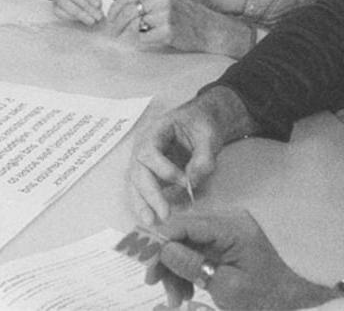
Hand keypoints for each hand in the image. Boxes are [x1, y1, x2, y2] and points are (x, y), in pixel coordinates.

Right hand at [51, 0, 119, 25]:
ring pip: (62, 0)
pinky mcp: (55, 0)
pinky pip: (57, 9)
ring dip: (78, 12)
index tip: (98, 4)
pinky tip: (82, 20)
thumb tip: (101, 7)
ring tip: (92, 20)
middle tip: (98, 16)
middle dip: (85, 5)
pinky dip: (70, 16)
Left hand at [110, 0, 249, 55]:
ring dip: (126, 34)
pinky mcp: (170, 30)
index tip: (108, 19)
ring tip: (122, 39)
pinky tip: (141, 43)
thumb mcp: (168, 2)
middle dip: (115, 23)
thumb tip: (120, 12)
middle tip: (110, 33)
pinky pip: (145, 37)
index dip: (114, 10)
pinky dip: (139, 41)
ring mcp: (167, 14)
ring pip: (136, 24)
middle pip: (129, 11)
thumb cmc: (188, 17)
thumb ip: (148, 2)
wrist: (214, 30)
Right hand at [129, 100, 223, 224]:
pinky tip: (151, 218)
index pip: (148, 151)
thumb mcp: (208, 137)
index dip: (164, 169)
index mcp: (154, 131)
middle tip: (164, 214)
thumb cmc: (201, 124)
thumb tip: (191, 184)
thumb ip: (202, 159)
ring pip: (135, 182)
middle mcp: (143, 145)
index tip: (184, 182)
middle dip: (149, 194)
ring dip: (141, 202)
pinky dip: (145, 203)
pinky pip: (142, 188)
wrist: (199, 122)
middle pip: (138, 170)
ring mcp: (144, 160)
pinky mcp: (150, 173)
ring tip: (150, 222)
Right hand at [148, 210, 336, 309]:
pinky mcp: (224, 241)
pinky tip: (183, 289)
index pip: (184, 224)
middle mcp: (226, 219)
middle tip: (157, 286)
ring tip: (174, 296)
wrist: (298, 302)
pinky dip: (187, 268)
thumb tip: (161, 249)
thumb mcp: (227, 288)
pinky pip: (197, 249)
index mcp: (230, 226)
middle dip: (167, 260)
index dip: (160, 242)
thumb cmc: (266, 298)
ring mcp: (225, 229)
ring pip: (186, 242)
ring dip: (175, 268)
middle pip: (182, 233)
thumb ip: (192, 265)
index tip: (147, 265)